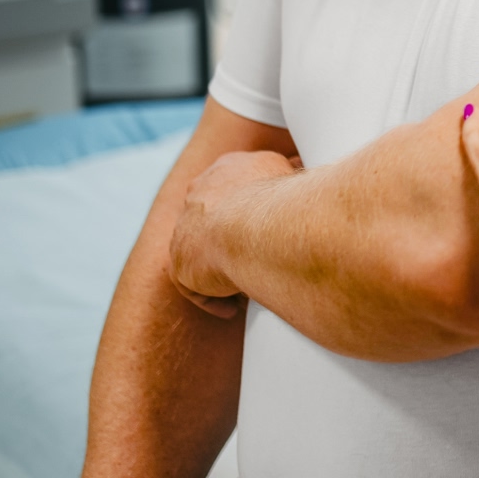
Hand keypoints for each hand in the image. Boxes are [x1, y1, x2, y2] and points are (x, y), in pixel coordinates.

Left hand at [170, 149, 298, 317]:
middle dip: (231, 238)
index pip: (233, 188)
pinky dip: (212, 298)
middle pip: (212, 218)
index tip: (265, 229)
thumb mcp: (290, 174)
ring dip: (222, 271)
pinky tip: (232, 308)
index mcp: (227, 169)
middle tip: (255, 258)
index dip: (249, 210)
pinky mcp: (180, 262)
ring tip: (247, 289)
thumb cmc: (280, 200)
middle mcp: (200, 193)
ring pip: (201, 252)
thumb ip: (288, 175)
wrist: (251, 227)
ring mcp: (184, 228)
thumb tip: (298, 173)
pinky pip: (192, 284)